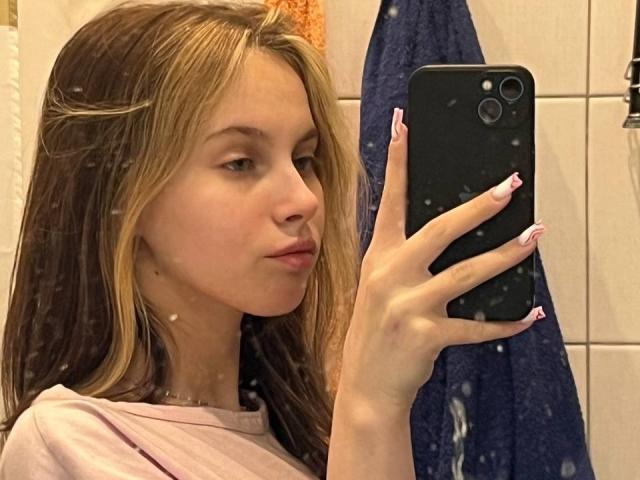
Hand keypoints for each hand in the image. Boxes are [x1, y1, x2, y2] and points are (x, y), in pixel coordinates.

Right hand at [337, 108, 546, 413]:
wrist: (365, 385)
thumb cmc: (374, 331)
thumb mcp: (380, 286)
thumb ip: (404, 256)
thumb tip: (448, 227)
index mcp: (378, 257)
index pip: (391, 200)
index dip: (398, 160)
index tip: (405, 124)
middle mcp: (390, 275)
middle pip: (440, 229)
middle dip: (478, 205)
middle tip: (510, 184)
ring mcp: (407, 305)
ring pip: (466, 272)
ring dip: (506, 254)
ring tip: (533, 237)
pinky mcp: (425, 335)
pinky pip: (477, 326)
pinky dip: (505, 322)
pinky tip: (527, 314)